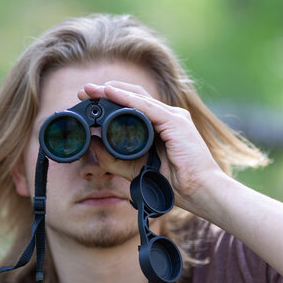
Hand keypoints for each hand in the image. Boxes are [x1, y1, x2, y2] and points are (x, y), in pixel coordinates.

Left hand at [78, 81, 223, 213]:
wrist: (198, 192)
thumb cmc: (173, 183)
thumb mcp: (133, 168)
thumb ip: (111, 158)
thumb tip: (91, 142)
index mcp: (160, 126)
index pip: (132, 106)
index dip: (110, 101)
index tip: (87, 101)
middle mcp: (167, 117)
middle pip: (133, 97)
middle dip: (107, 92)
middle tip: (84, 91)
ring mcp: (173, 117)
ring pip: (138, 97)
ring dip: (112, 92)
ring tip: (91, 90)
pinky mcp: (176, 121)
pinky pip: (146, 106)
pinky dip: (126, 98)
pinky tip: (109, 93)